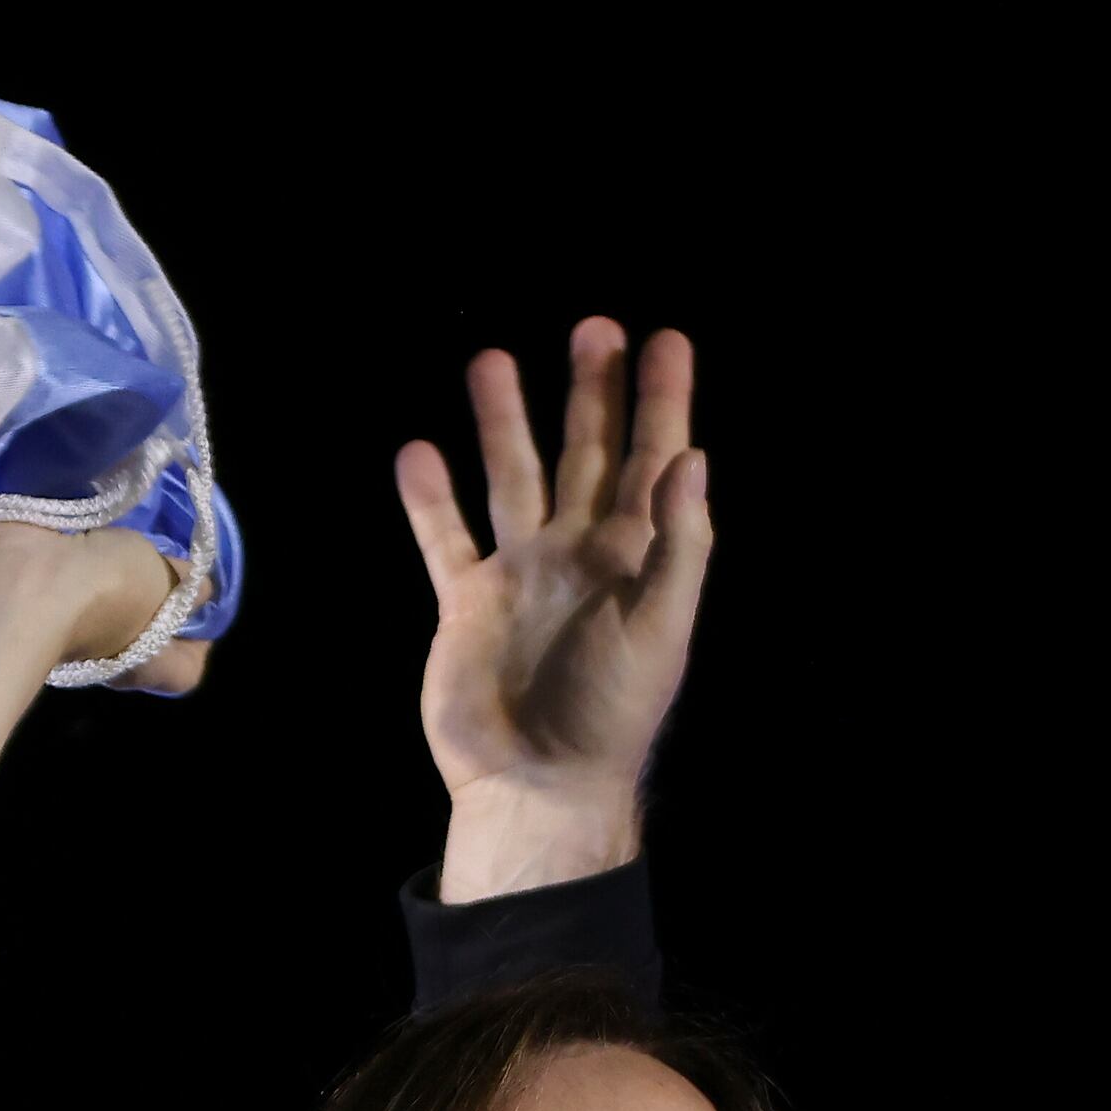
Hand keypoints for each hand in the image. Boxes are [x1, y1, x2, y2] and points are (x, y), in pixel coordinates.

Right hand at [394, 318, 709, 897]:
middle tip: (595, 326)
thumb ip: (678, 544)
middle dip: (592, 393)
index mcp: (635, 558)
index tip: (668, 340)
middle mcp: (580, 554)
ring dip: (505, 423)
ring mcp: (522, 574)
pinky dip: (431, 497)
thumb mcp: (660, 628)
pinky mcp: (467, 601)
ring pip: (513, 478)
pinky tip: (418, 452)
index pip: (654, 462)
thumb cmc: (610, 713)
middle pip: (587, 455)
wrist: (537, 784)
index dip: (664, 403)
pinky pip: (445, 536)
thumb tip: (692, 458)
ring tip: (493, 359)